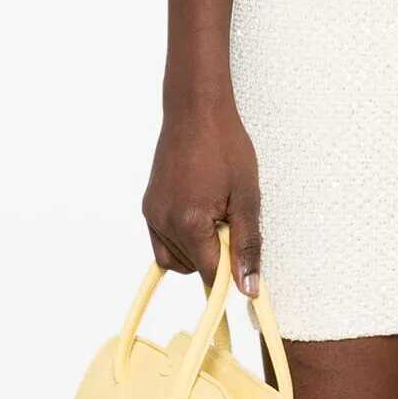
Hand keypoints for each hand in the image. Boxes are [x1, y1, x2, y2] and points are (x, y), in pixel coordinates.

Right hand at [142, 91, 262, 291]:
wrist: (196, 111)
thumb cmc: (225, 147)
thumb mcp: (247, 197)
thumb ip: (247, 246)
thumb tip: (248, 287)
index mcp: (188, 222)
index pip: (210, 273)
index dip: (231, 275)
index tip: (244, 265)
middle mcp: (163, 222)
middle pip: (193, 268)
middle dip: (215, 255)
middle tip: (230, 220)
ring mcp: (152, 214)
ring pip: (176, 259)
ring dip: (198, 249)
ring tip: (214, 212)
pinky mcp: (149, 207)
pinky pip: (163, 242)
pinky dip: (183, 240)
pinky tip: (198, 214)